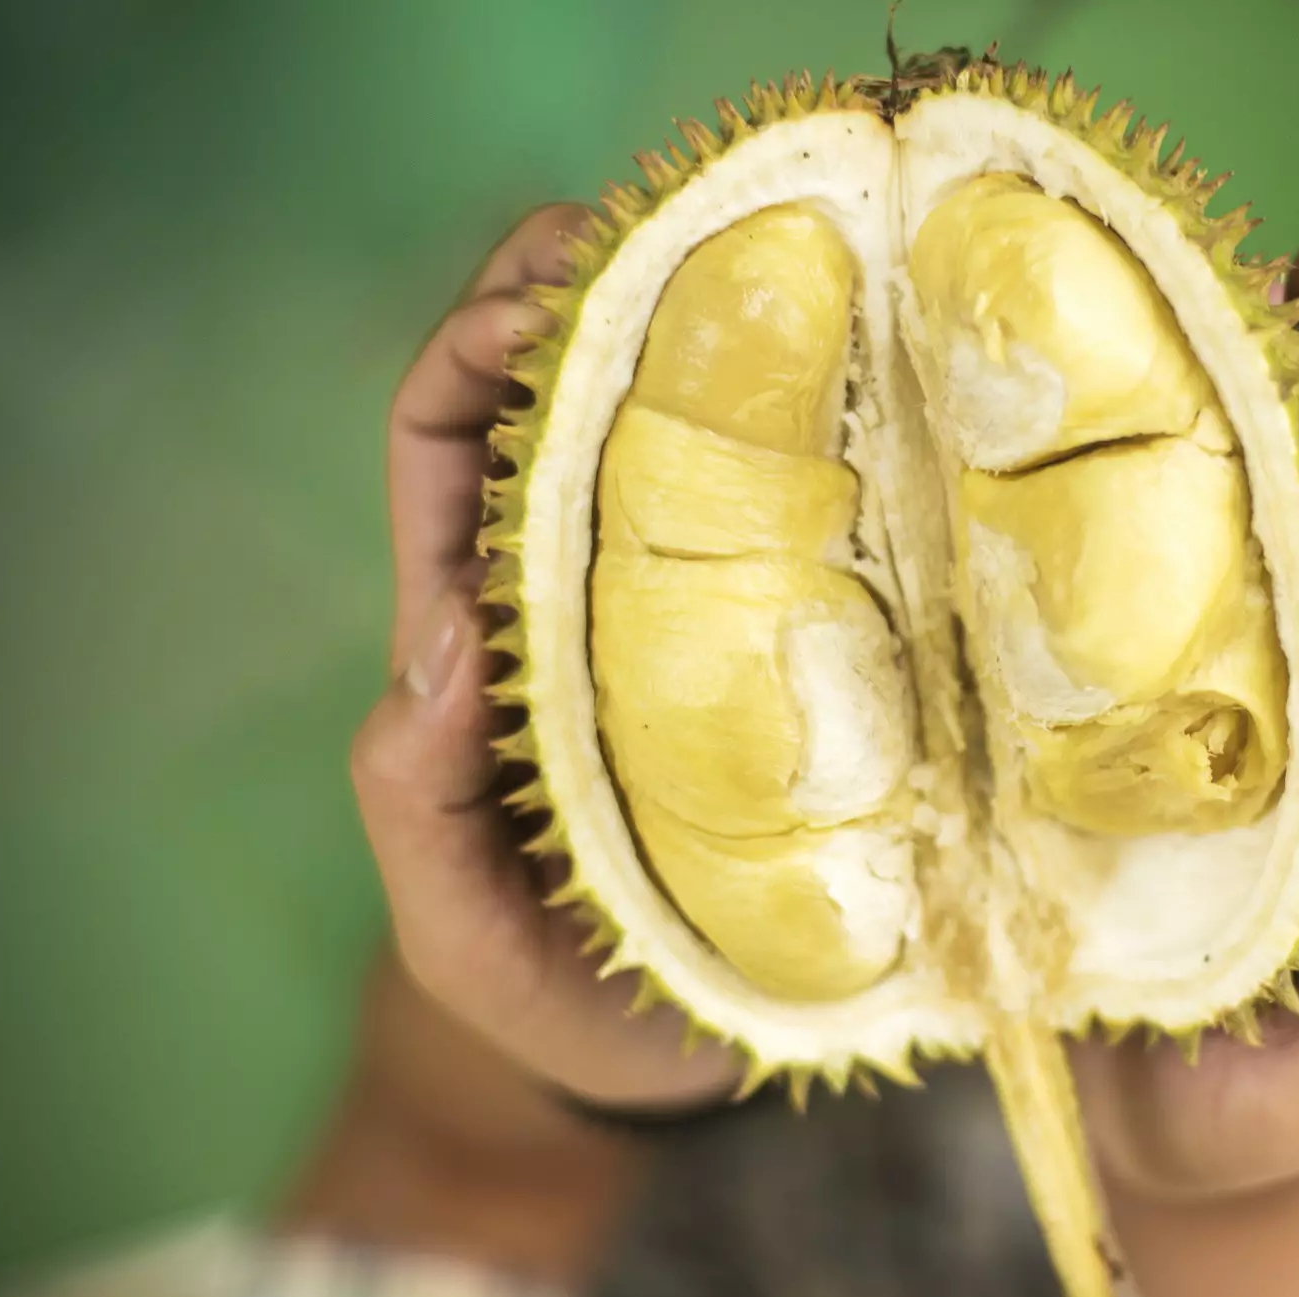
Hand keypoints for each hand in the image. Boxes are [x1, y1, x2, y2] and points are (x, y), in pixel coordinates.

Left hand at [348, 203, 741, 1113]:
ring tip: (785, 270)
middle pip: (555, 401)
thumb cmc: (554, 1001)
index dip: (475, 354)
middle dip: (588, 285)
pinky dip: (817, 434)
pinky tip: (884, 396)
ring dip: (702, 330)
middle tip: (675, 231)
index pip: (449, 451)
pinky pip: (794, 516)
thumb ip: (414, 808)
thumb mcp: (457, 929)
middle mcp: (582, 599)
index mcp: (485, 642)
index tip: (549, 306)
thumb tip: (439, 648)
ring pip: (673, 433)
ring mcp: (692, 613)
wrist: (677, 1063)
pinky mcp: (791, 647)